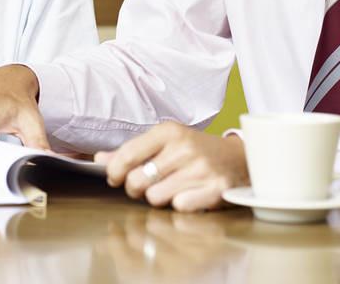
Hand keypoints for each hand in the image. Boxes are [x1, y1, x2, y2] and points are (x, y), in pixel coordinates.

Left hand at [94, 121, 248, 211]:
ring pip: (155, 197)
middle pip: (138, 180)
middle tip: (143, 186)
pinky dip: (180, 206)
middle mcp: (185, 147)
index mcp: (169, 131)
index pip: (128, 154)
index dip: (115, 171)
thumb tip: (99, 160)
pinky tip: (188, 196)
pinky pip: (180, 207)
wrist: (240, 159)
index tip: (115, 178)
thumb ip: (132, 152)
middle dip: (135, 188)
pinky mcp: (216, 189)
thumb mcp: (165, 143)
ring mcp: (202, 168)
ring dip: (158, 198)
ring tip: (169, 189)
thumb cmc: (195, 151)